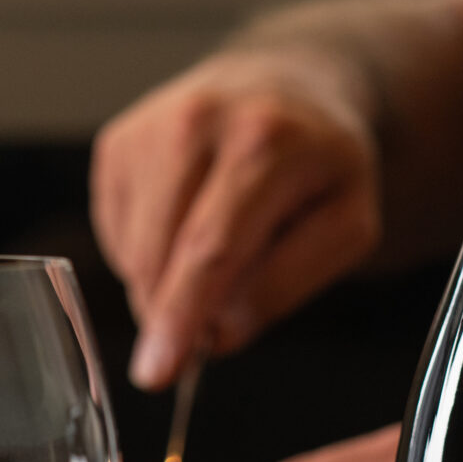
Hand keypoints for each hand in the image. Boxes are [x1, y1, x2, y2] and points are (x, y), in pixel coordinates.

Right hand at [91, 48, 382, 389]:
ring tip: (218, 256)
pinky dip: (148, 254)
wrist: (288, 88)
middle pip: (158, 254)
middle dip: (171, 314)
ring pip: (130, 252)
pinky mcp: (117, 141)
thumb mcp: (346, 227)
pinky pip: (115, 234)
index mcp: (265, 142)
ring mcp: (148, 127)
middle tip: (207, 329)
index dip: (181, 316)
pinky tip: (187, 227)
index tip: (158, 373)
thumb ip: (287, 283)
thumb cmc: (322, 164)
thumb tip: (218, 332)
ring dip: (165, 285)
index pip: (211, 247)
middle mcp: (197, 121)